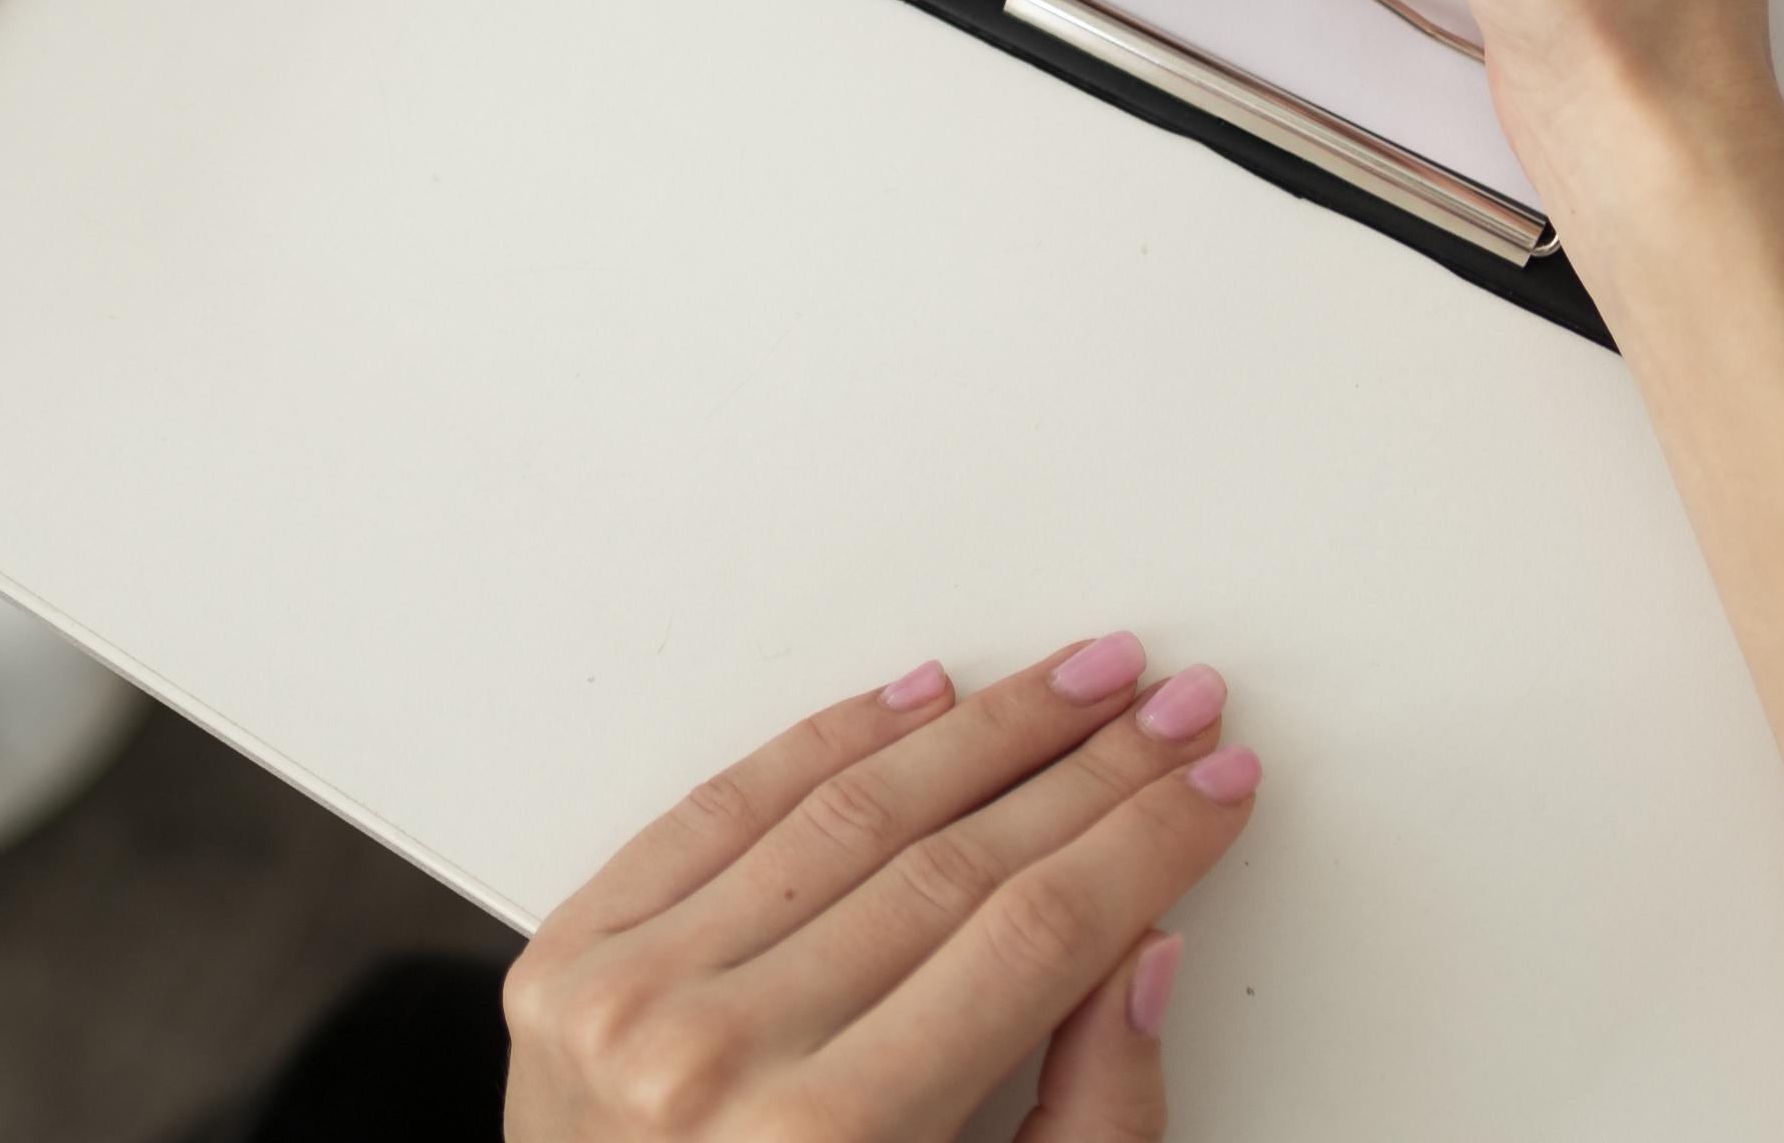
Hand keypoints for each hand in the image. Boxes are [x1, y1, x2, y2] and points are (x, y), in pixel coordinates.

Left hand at [503, 635, 1257, 1142]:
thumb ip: (1087, 1119)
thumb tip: (1145, 946)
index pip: (1032, 937)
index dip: (1144, 844)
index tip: (1213, 787)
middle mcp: (716, 1061)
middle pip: (954, 862)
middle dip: (1090, 770)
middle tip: (1171, 712)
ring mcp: (629, 999)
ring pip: (845, 809)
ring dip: (983, 729)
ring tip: (1075, 684)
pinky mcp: (570, 956)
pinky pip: (720, 806)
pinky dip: (828, 739)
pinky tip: (916, 700)